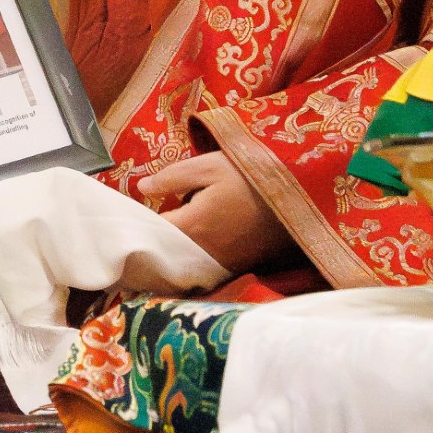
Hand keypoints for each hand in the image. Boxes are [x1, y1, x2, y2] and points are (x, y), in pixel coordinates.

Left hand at [139, 152, 284, 274]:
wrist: (303, 196)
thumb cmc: (252, 175)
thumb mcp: (209, 166)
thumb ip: (172, 177)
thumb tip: (142, 188)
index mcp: (192, 226)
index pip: (151, 232)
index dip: (138, 222)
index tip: (129, 213)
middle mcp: (204, 253)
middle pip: (166, 252)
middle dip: (154, 240)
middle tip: (144, 223)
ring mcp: (223, 264)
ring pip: (186, 261)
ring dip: (175, 249)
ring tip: (167, 232)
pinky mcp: (240, 266)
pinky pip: (207, 266)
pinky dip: (196, 256)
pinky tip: (196, 240)